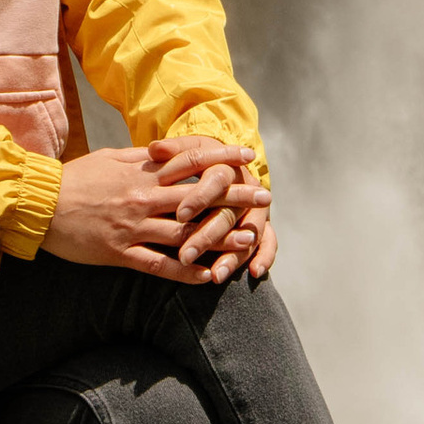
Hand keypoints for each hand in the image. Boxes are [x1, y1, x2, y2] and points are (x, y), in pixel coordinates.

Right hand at [40, 140, 272, 283]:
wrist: (39, 204)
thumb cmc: (74, 178)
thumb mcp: (109, 158)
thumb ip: (141, 157)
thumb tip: (167, 152)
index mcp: (142, 172)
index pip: (192, 162)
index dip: (223, 160)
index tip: (248, 159)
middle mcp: (143, 198)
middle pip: (198, 198)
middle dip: (235, 198)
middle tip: (265, 199)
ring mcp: (134, 227)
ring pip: (186, 233)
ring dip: (221, 237)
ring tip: (250, 240)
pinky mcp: (121, 253)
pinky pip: (160, 265)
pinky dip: (187, 272)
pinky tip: (208, 276)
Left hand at [152, 136, 275, 284]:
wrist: (224, 164)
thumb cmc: (198, 160)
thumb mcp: (186, 150)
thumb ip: (172, 151)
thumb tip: (155, 148)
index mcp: (226, 167)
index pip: (216, 180)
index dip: (200, 197)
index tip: (181, 214)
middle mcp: (246, 188)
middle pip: (229, 212)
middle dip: (208, 235)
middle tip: (186, 254)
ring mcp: (256, 208)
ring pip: (249, 232)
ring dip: (233, 255)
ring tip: (216, 275)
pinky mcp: (263, 225)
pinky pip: (269, 242)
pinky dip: (265, 257)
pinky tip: (254, 273)